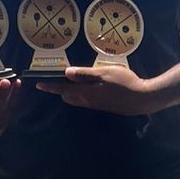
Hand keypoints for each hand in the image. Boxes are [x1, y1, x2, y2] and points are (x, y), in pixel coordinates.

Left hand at [35, 65, 157, 114]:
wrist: (141, 99)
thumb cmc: (125, 82)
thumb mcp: (104, 73)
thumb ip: (85, 74)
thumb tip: (66, 73)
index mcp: (86, 92)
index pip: (63, 89)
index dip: (50, 86)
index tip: (38, 84)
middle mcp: (88, 101)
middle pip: (67, 96)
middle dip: (58, 90)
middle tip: (50, 82)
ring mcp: (95, 105)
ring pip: (76, 100)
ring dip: (68, 93)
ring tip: (64, 84)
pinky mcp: (102, 106)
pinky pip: (84, 101)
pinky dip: (78, 95)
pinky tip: (83, 89)